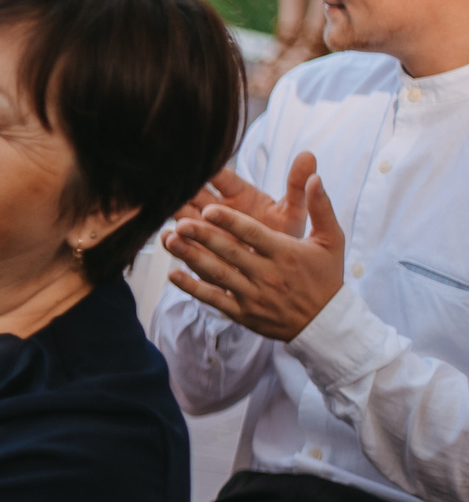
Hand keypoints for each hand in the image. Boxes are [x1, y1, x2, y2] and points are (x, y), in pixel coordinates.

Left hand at [161, 158, 344, 340]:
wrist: (326, 323)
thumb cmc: (327, 276)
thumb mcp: (331, 240)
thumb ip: (321, 208)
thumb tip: (316, 177)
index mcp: (285, 253)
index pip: (253, 234)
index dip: (230, 221)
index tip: (209, 208)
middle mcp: (267, 274)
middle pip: (230, 252)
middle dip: (204, 236)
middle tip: (180, 222)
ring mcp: (253, 295)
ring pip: (217, 274)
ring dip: (191, 257)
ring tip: (170, 241)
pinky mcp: (242, 313)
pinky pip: (214, 299)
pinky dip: (192, 288)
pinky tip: (173, 274)